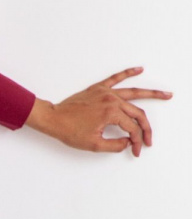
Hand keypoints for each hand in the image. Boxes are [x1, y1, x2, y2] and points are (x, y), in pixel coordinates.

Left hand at [26, 66, 172, 155]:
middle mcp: (111, 100)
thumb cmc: (69, 131)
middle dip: (145, 128)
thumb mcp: (94, 145)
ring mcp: (105, 92)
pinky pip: (116, 78)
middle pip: (137, 113)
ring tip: (166, 95)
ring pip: (133, 92)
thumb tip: (128, 142)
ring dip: (151, 94)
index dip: (136, 141)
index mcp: (111, 113)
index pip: (132, 128)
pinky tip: (139, 69)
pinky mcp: (98, 88)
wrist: (53, 119)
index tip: (135, 150)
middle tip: (150, 138)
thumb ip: (115, 145)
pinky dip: (128, 72)